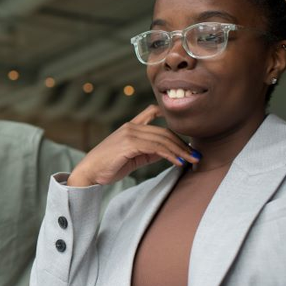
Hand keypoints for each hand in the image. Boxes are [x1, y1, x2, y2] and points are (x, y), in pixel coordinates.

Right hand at [67, 104, 198, 186]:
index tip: (185, 132)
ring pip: (162, 138)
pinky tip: (177, 162)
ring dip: (180, 150)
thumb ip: (148, 152)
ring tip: (191, 160)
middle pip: (164, 131)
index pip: (153, 113)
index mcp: (130, 126)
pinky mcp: (129, 144)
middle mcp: (131, 126)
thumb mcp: (132, 157)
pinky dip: (169, 154)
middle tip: (195, 156)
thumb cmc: (108, 166)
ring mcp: (129, 134)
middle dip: (182, 143)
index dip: (170, 118)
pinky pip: (155, 147)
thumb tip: (168, 153)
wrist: (89, 172)